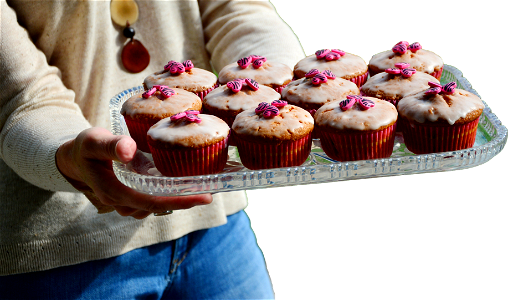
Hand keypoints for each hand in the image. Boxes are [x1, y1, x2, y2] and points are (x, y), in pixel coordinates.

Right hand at [55, 127, 212, 218]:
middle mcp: (122, 203)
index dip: (179, 201)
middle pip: (159, 207)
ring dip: (177, 199)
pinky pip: (154, 200)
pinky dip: (169, 194)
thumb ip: (110, 146)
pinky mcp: (133, 197)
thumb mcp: (93, 141)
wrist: (76, 158)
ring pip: (157, 206)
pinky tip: (183, 184)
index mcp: (114, 192)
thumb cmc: (85, 148)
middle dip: (185, 201)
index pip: (152, 202)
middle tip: (209, 192)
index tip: (204, 198)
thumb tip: (128, 151)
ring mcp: (127, 203)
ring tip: (200, 187)